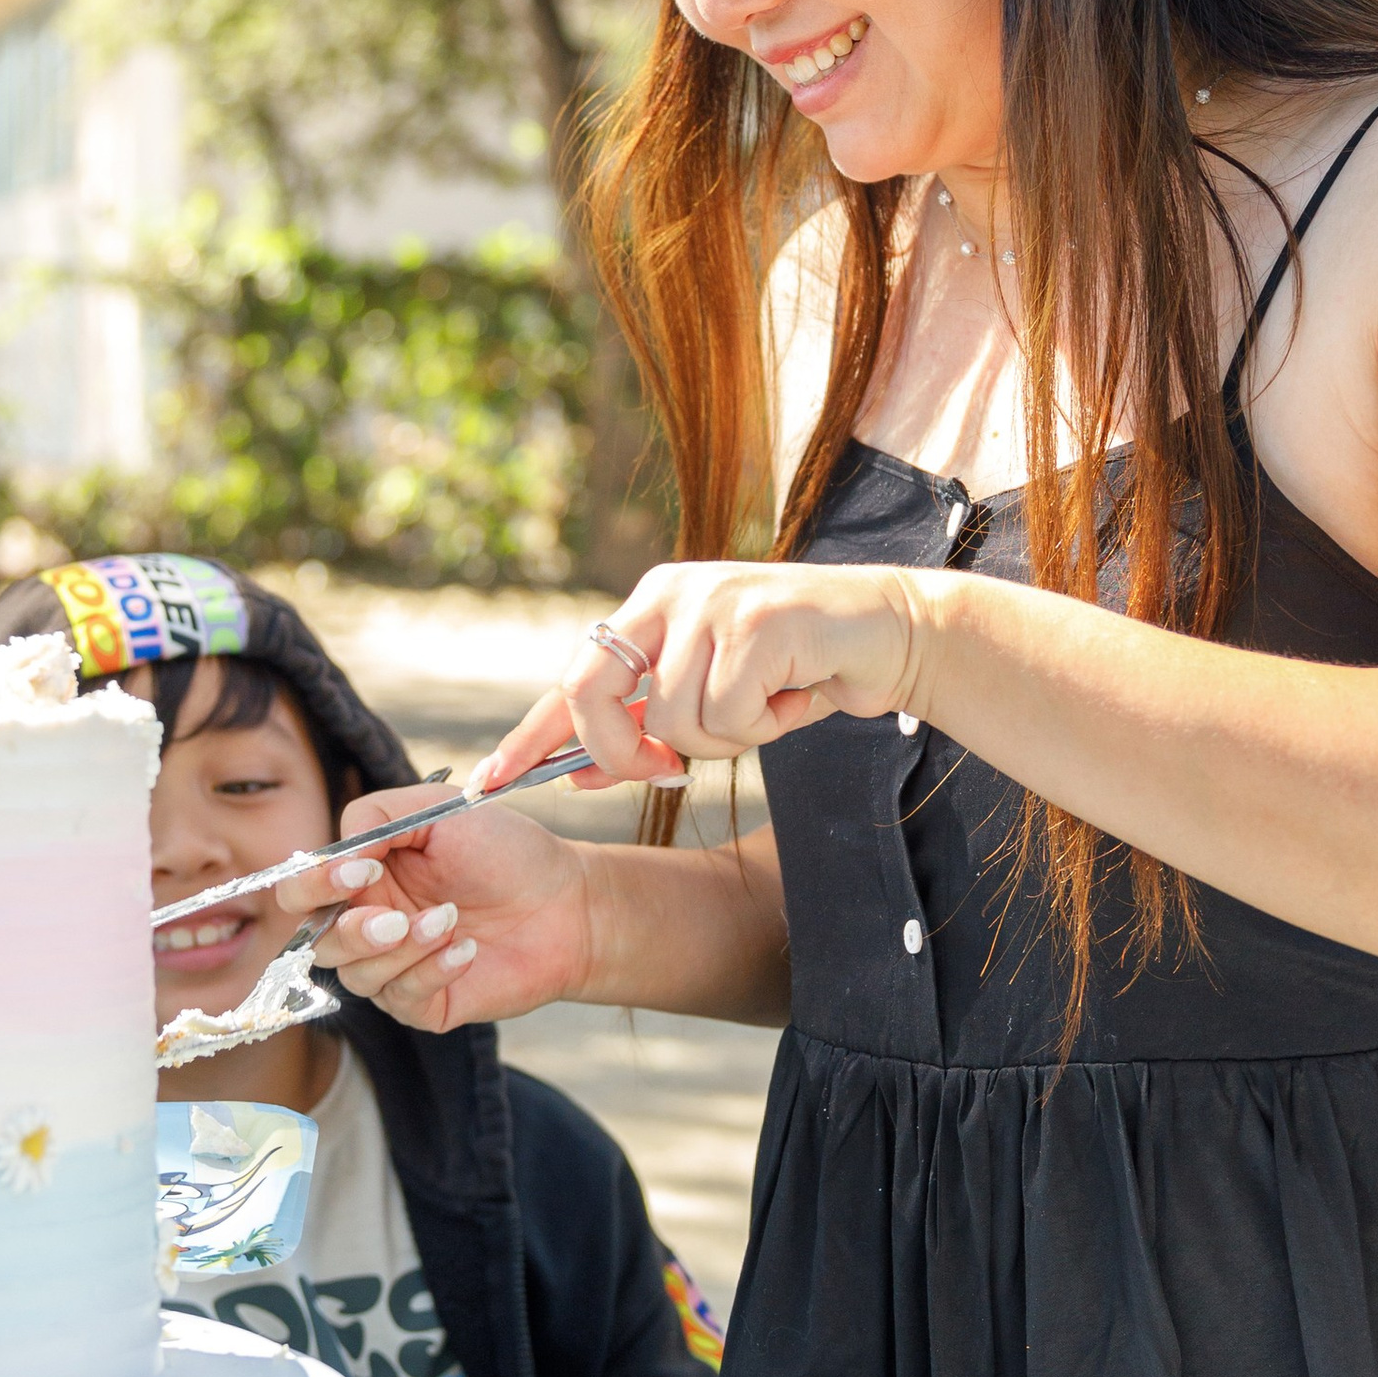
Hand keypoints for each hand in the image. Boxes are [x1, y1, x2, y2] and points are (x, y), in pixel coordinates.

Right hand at [271, 784, 598, 1034]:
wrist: (569, 902)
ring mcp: (396, 967)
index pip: (304, 889)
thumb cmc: (506, 851)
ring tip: (451, 921)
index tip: (362, 870)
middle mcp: (370, 924)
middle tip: (396, 918)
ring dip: (402, 950)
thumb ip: (376, 817)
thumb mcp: (439, 811)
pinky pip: (402, 999)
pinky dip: (432, 971)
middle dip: (349, 931)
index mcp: (364, 877)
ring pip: (357, 976)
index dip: (317, 884)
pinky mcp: (426, 1003)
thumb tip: (339, 855)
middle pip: (317, 942)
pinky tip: (466, 950)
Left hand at [474, 562, 931, 791]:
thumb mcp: (713, 700)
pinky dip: (766, 726)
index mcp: (652, 606)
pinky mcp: (756, 621)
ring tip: (771, 706)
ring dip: (727, 739)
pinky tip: (796, 695)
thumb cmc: (797, 671)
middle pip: (591, 688)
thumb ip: (647, 729)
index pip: (573, 677)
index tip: (487, 782)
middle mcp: (671, 593)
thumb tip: (576, 775)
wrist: (890, 632)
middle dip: (620, 751)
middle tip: (665, 771)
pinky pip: (727, 716)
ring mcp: (711, 602)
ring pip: (673, 720)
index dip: (530, 734)